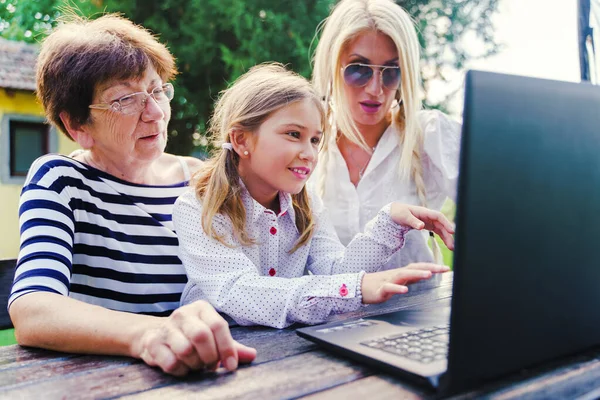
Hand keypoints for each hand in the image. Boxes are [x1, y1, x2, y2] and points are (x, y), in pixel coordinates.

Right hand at [133, 300, 256, 375]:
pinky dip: (181, 370)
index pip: (218, 325)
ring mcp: (166, 327)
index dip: (227, 348)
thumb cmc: (191, 336)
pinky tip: (183, 367)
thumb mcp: (213, 337)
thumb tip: (252, 355)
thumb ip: (232, 346)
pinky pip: (171, 362)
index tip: (231, 366)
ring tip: (196, 365)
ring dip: (195, 364)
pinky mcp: (152, 342)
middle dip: (209, 356)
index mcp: (201, 308)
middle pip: (201, 336)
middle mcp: (183, 314)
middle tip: (211, 366)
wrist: (155, 334)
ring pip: (185, 350)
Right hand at [361, 263, 449, 303]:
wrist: (361, 287)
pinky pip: (389, 288)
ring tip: (428, 275)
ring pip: (403, 275)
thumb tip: (427, 274)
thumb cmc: (381, 284)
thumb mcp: (400, 280)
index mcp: (402, 273)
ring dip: (416, 274)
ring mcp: (389, 281)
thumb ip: (412, 277)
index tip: (447, 268)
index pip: (419, 267)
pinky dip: (397, 288)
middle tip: (443, 269)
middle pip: (414, 269)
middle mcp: (397, 274)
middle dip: (429, 268)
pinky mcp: (380, 289)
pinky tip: (405, 290)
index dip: (432, 267)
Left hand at [390, 203, 454, 249]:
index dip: (446, 223)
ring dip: (447, 237)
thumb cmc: (399, 213)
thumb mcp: (404, 217)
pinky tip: (447, 244)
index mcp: (425, 212)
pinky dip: (442, 237)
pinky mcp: (428, 225)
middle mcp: (429, 216)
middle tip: (452, 246)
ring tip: (452, 248)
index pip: (439, 216)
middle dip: (448, 235)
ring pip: (441, 229)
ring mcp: (429, 221)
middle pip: (442, 225)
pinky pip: (438, 231)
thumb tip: (422, 226)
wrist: (395, 212)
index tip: (452, 231)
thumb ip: (413, 222)